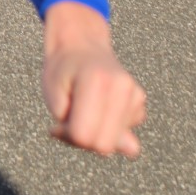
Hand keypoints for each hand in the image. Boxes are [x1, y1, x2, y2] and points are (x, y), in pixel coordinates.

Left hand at [42, 2, 145, 156]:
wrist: (79, 45)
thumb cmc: (62, 72)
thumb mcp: (55, 98)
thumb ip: (85, 130)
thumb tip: (134, 149)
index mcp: (96, 81)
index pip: (84, 136)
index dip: (67, 135)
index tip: (57, 122)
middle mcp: (122, 86)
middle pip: (104, 146)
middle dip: (83, 140)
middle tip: (69, 118)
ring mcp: (134, 93)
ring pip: (118, 144)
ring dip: (97, 133)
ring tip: (84, 110)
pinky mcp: (140, 100)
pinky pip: (125, 135)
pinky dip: (109, 127)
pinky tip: (99, 107)